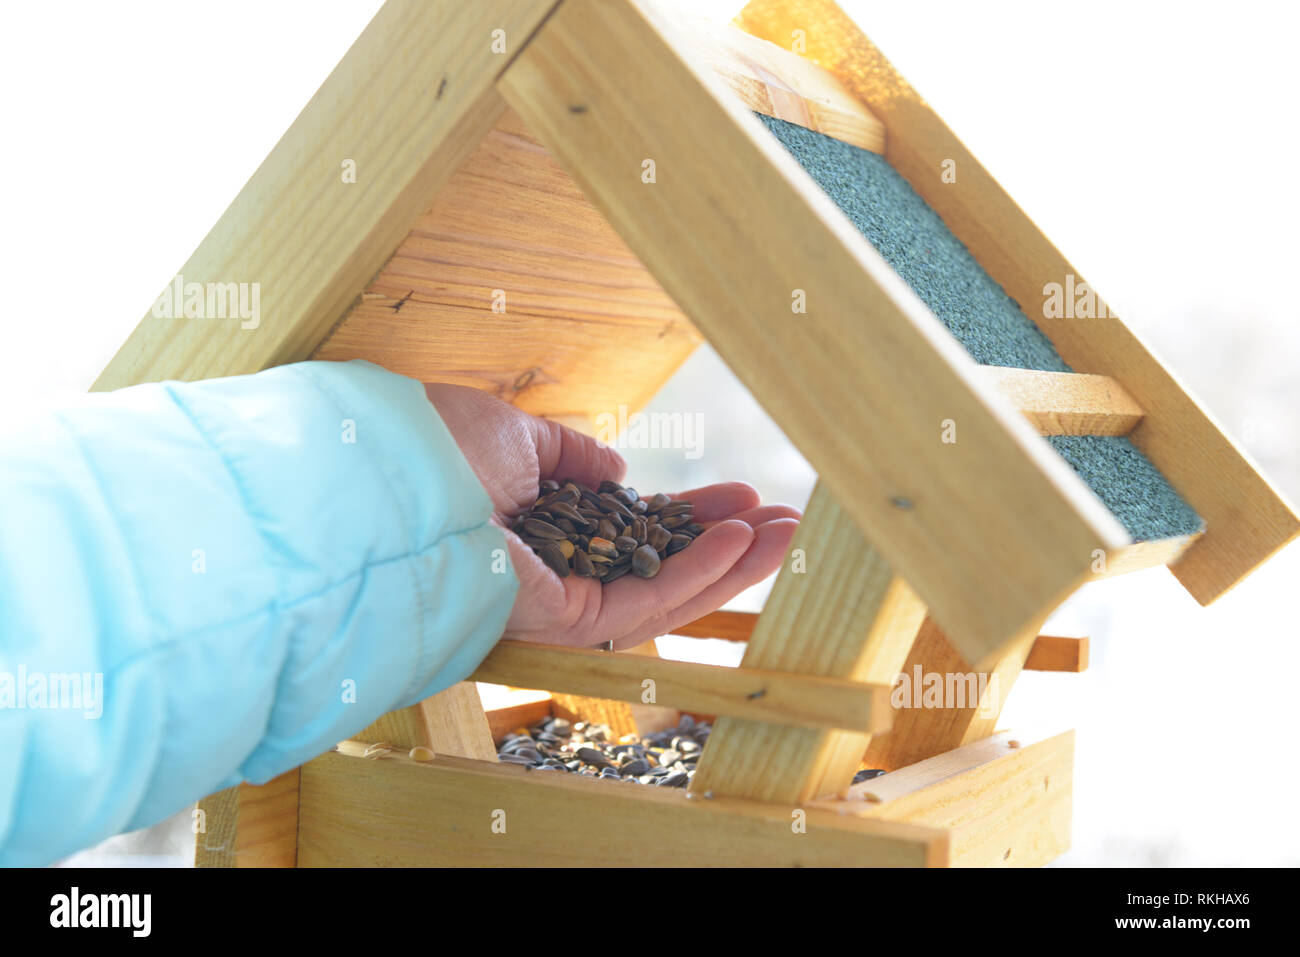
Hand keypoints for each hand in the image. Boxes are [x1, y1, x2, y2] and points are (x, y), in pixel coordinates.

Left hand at [425, 383, 798, 648]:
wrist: (387, 475)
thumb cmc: (433, 447)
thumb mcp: (514, 433)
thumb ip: (567, 452)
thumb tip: (617, 468)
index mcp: (539, 530)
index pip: (631, 531)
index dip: (689, 514)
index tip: (736, 494)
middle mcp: (552, 572)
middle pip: (660, 566)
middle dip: (727, 545)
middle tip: (786, 521)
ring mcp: (558, 601)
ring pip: (666, 591)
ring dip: (733, 565)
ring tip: (792, 534)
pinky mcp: (563, 621)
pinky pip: (646, 600)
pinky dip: (699, 574)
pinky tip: (743, 541)